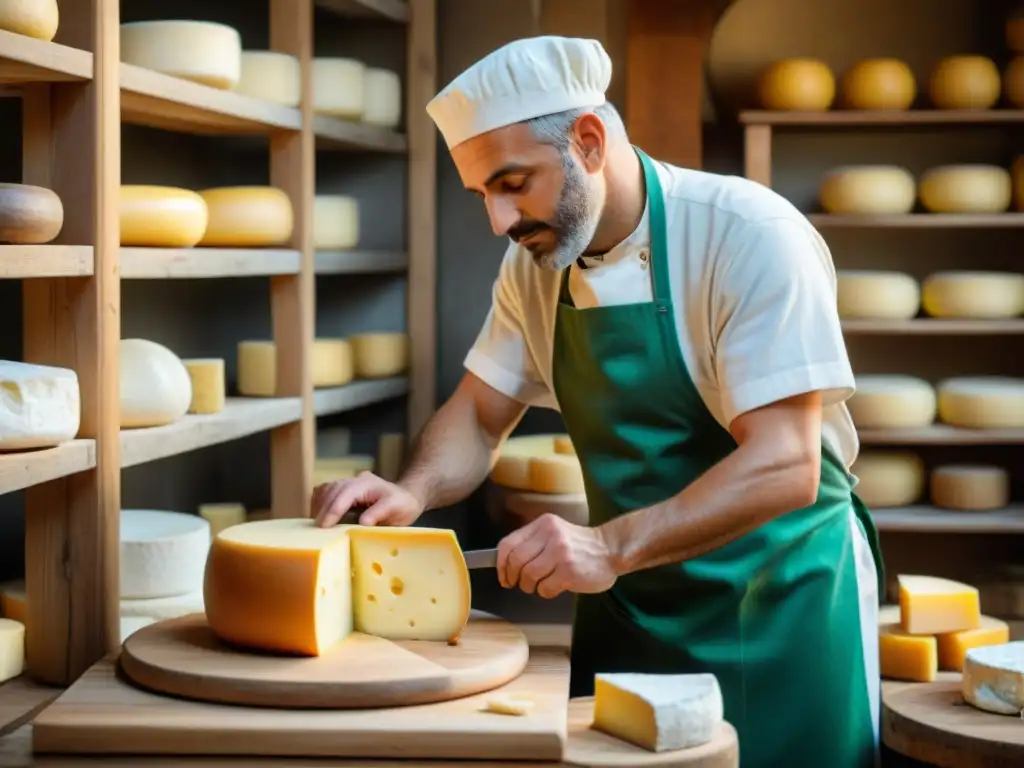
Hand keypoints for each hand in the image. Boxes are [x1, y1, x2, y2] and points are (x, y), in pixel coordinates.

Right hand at [311, 471, 422, 527]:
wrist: (406, 497)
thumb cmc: (402, 505)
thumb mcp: (396, 509)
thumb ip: (379, 513)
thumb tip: (362, 522)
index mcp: (367, 483)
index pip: (344, 495)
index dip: (333, 511)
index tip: (324, 526)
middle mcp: (355, 480)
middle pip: (332, 491)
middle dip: (323, 511)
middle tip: (316, 531)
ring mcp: (348, 482)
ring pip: (327, 489)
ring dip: (320, 506)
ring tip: (317, 525)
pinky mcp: (344, 488)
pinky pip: (326, 491)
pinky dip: (321, 503)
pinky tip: (321, 516)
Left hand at [496, 513, 617, 597]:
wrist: (611, 549)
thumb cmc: (579, 545)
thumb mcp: (554, 532)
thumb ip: (532, 542)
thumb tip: (505, 563)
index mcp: (543, 524)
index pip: (508, 544)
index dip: (500, 564)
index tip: (503, 576)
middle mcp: (550, 535)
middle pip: (515, 561)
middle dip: (513, 577)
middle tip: (519, 584)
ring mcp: (560, 553)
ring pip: (528, 576)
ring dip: (530, 586)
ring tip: (540, 585)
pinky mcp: (569, 572)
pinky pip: (544, 588)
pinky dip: (545, 592)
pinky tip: (555, 587)